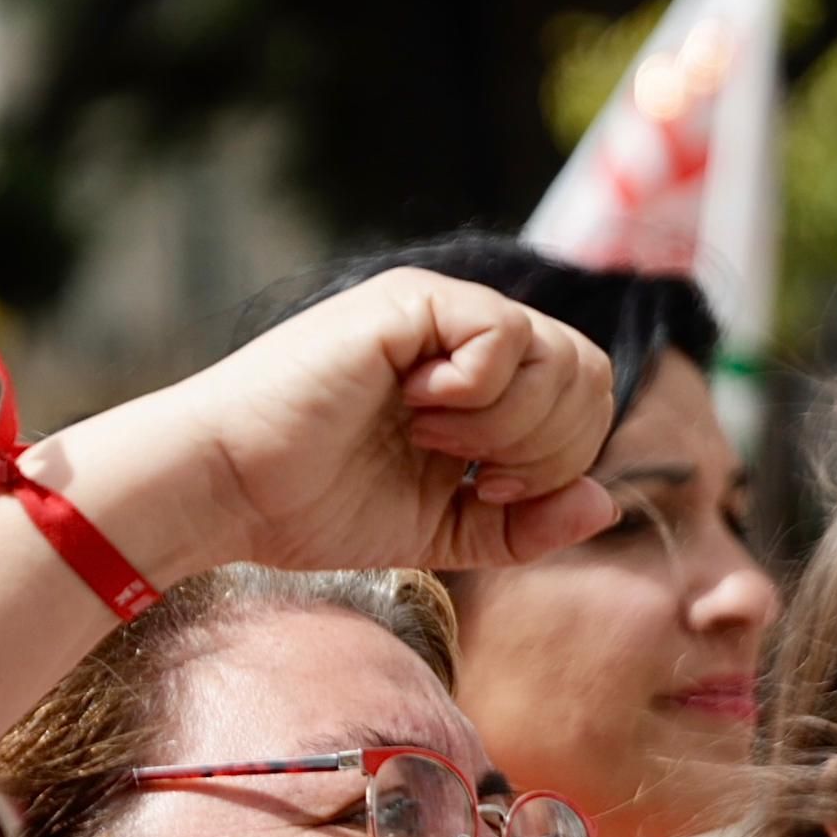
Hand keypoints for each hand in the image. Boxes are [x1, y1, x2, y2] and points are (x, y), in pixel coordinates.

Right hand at [117, 273, 622, 576]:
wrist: (230, 489)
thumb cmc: (312, 507)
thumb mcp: (444, 533)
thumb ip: (525, 525)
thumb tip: (607, 502)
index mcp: (479, 382)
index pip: (584, 401)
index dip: (562, 461)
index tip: (491, 493)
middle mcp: (466, 335)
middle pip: (588, 374)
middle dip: (548, 447)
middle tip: (474, 473)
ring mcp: (440, 313)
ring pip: (559, 352)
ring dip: (510, 422)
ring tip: (435, 442)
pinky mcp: (411, 303)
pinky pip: (504, 333)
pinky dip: (477, 391)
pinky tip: (418, 409)